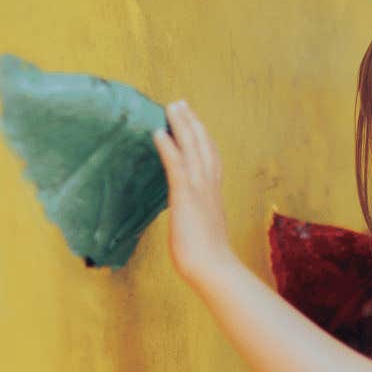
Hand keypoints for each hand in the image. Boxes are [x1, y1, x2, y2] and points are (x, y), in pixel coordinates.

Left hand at [153, 100, 239, 286]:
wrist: (213, 268)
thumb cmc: (208, 258)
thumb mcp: (202, 230)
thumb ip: (197, 217)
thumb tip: (191, 219)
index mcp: (213, 194)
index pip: (210, 158)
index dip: (202, 137)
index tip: (194, 121)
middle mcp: (209, 186)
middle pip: (203, 145)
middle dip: (192, 122)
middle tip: (181, 103)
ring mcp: (199, 189)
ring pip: (193, 148)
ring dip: (182, 125)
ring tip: (172, 107)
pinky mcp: (185, 196)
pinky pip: (176, 165)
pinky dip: (168, 146)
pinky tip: (158, 132)